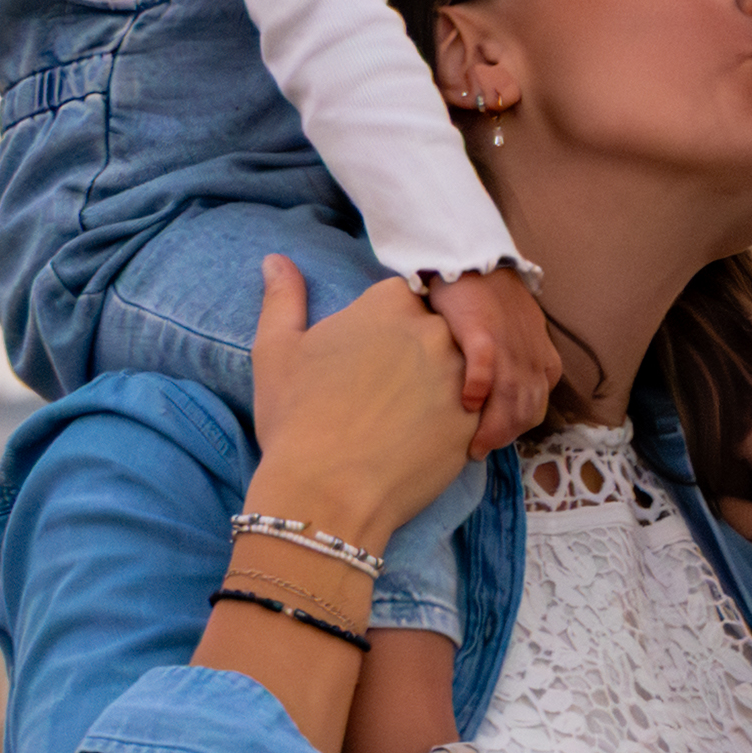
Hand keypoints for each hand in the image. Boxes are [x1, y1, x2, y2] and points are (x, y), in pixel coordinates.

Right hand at [243, 256, 478, 548]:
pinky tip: (422, 443)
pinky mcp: (476, 422)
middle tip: (382, 393)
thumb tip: (275, 259)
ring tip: (402, 420)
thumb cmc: (296, 420)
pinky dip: (453, 424)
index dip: (383, 328)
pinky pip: (473, 412)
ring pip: (460, 371)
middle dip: (415, 355)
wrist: (325, 493)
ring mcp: (462, 376)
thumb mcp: (275, 351)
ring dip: (439, 388)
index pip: (401, 298)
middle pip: (435, 330)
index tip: (365, 357)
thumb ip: (283, 297)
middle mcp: (435, 330)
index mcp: (389, 303)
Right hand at [430, 269, 562, 454]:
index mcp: (540, 356)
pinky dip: (479, 389)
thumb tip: (501, 394)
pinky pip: (485, 369)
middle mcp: (529, 354)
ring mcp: (508, 344)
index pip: (537, 403)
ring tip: (473, 445)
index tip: (497, 441)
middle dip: (505, 435)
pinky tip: (467, 405)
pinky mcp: (482, 332)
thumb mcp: (518, 331)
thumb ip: (518, 360)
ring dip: (494, 425)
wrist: (473, 257)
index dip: (518, 427)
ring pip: (509, 396)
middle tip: (480, 451)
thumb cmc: (489, 297)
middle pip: (525, 407)